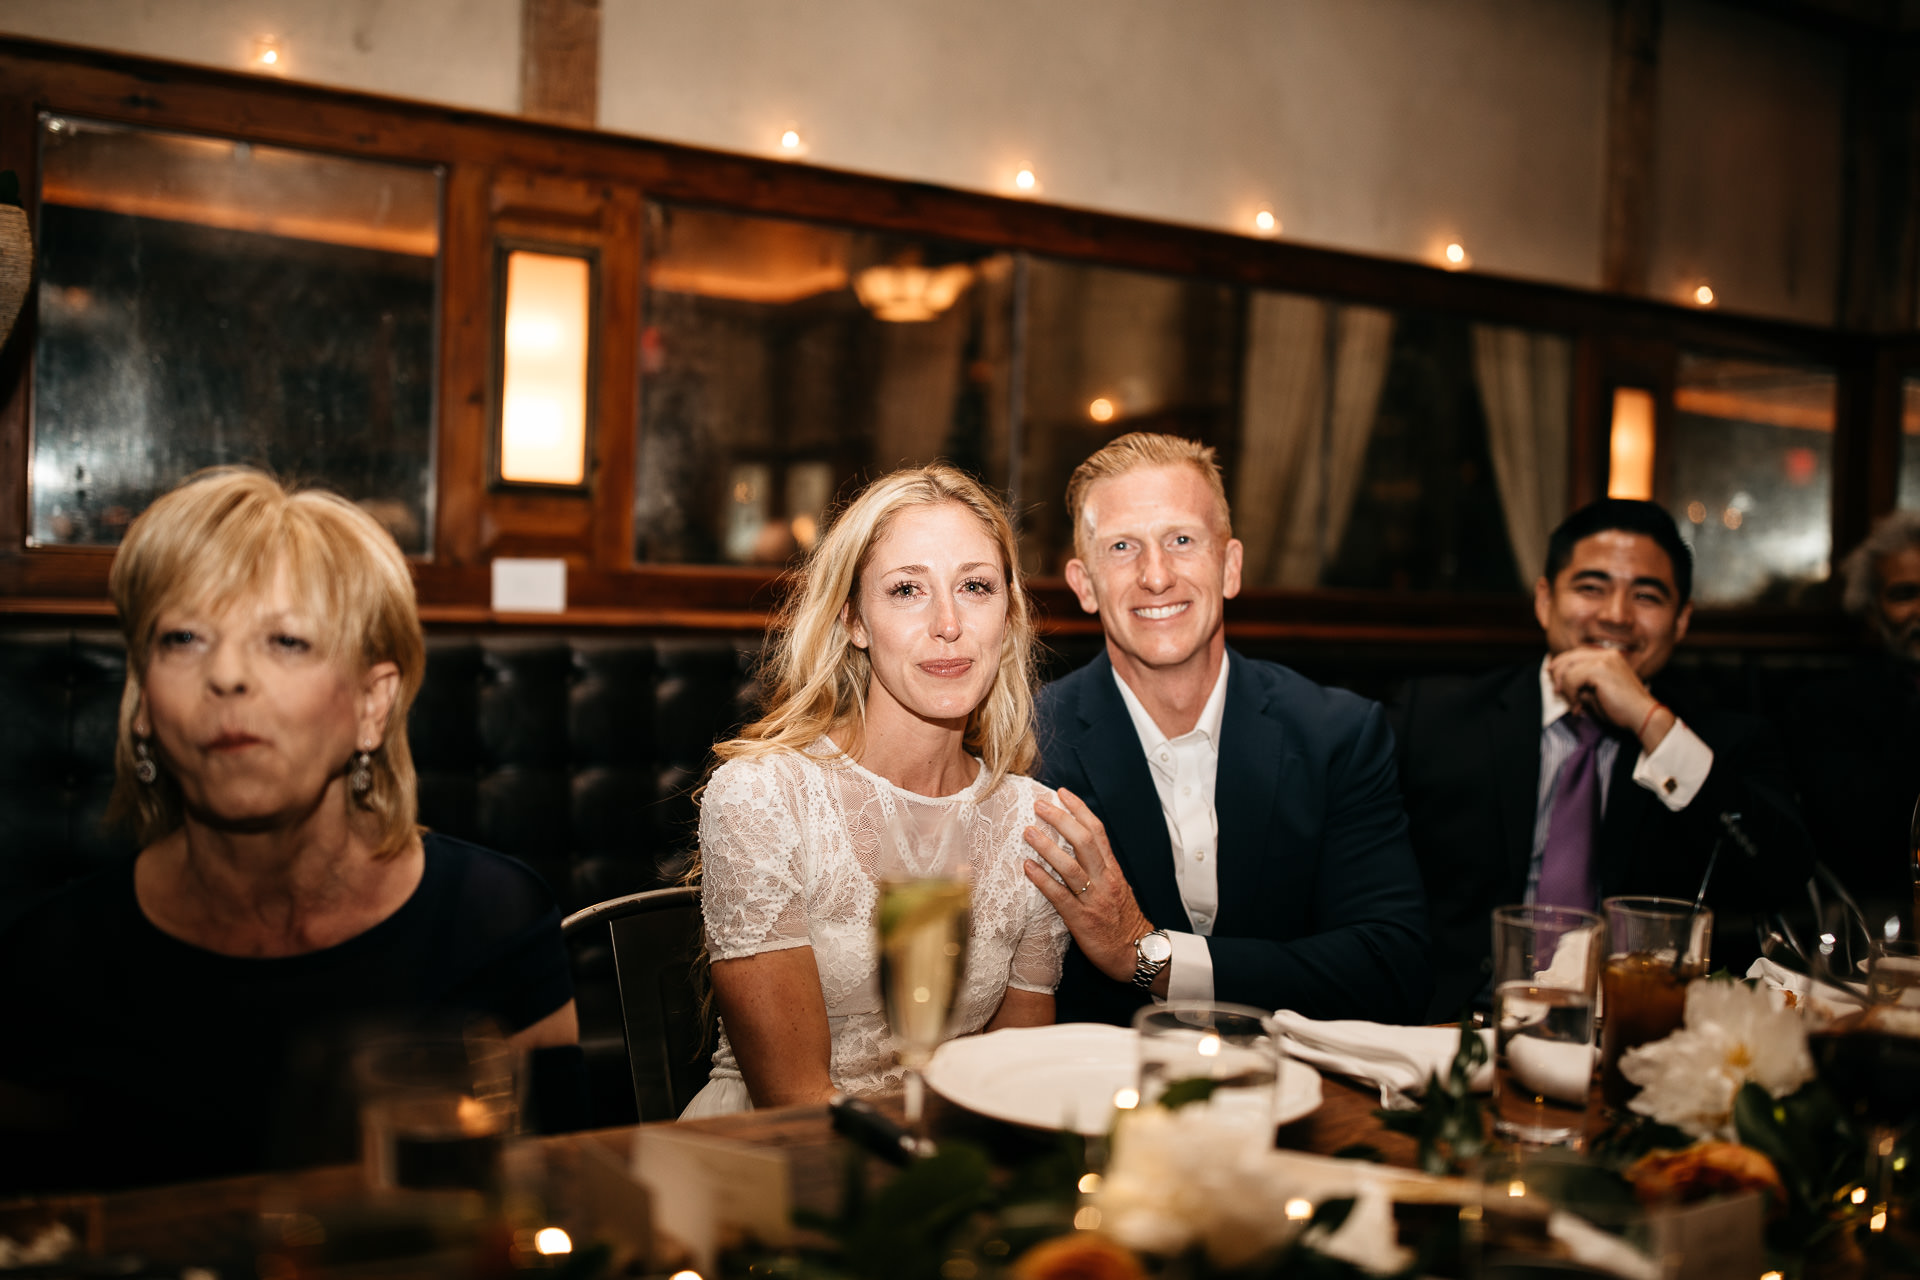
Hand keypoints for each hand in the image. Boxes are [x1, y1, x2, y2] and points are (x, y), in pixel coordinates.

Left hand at [1022, 787, 1154, 983]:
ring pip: (1070, 866)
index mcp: (1113, 870)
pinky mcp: (1081, 919)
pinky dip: (1043, 879)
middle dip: (1061, 819)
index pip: (1098, 831)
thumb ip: (1101, 868)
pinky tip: (1028, 867)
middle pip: (1084, 841)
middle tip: (1039, 805)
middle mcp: (1105, 880)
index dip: (1079, 809)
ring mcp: (1093, 900)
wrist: (1136, 954)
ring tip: (1028, 831)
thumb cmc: (1123, 921)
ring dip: (1047, 846)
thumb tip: (1080, 847)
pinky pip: (1060, 896)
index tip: (1062, 793)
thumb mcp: (1118, 888)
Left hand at [1545, 646, 1672, 749]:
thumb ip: (1580, 684)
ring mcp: (1604, 659)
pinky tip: (1579, 707)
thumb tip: (1559, 683)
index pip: (1576, 654)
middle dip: (1558, 675)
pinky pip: (1572, 678)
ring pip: (1568, 669)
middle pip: (1569, 657)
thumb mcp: (1596, 693)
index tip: (1554, 680)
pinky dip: (1571, 694)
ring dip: (1566, 689)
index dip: (1561, 665)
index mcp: (1608, 656)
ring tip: (1575, 705)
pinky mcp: (1600, 669)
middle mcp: (1606, 654)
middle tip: (1558, 693)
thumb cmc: (1621, 709)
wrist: (1643, 716)